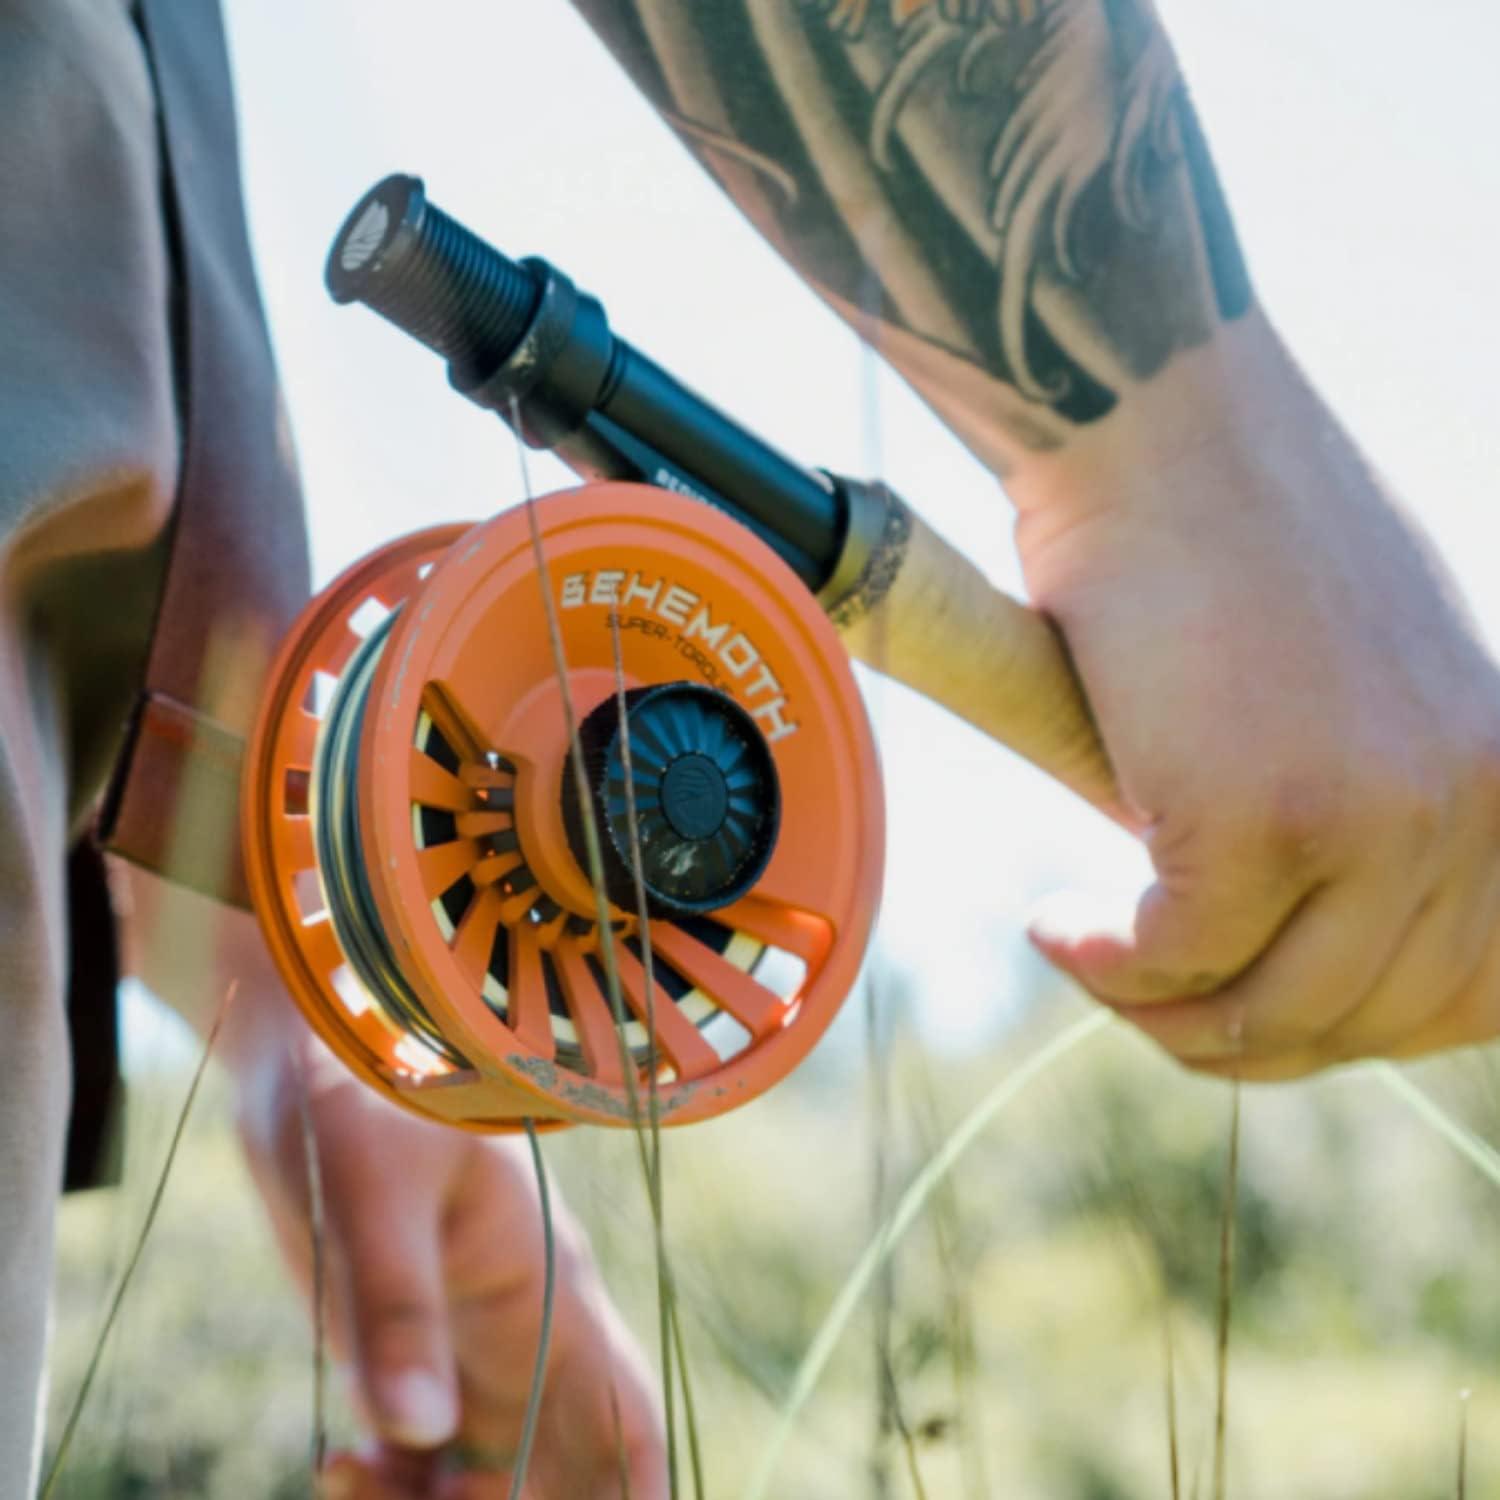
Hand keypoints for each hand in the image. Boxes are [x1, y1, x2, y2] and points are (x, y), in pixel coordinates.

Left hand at [234, 998, 667, 1498]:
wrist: (310, 1043)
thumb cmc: (358, 1092)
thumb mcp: (371, 1190)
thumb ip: (395, 1304)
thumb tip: (411, 1430)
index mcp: (545, 1288)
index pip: (623, 1415)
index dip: (637, 1495)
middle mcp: (522, 1329)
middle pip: (559, 1470)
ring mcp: (467, 1341)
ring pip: (487, 1471)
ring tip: (353, 1480)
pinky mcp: (410, 1340)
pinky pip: (421, 1449)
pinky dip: (389, 1484)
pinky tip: (338, 1461)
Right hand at [1015, 315, 1499, 1079]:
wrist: (1151, 425)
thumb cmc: (1225, 539)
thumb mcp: (1353, 676)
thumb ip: (1371, 800)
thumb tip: (1312, 926)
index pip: (1478, 985)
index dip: (1357, 1026)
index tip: (1248, 1005)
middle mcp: (1472, 800)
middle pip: (1370, 1016)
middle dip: (1244, 1037)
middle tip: (1141, 989)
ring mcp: (1372, 812)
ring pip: (1275, 1012)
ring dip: (1166, 1015)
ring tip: (1090, 955)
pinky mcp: (1256, 816)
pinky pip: (1177, 961)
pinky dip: (1105, 966)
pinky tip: (1055, 924)